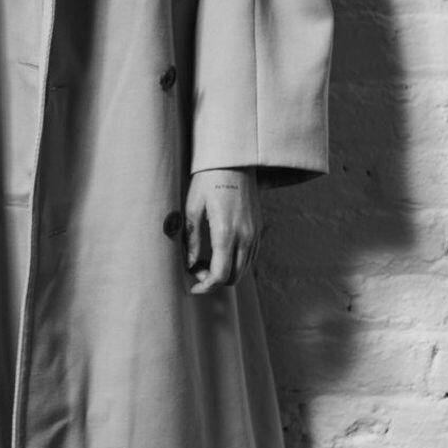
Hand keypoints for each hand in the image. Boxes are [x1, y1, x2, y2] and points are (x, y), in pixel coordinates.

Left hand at [184, 168, 261, 292]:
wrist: (233, 160)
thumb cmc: (208, 179)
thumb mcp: (192, 207)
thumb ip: (191, 240)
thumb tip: (189, 264)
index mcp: (225, 231)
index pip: (220, 273)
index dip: (205, 286)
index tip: (193, 287)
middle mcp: (245, 235)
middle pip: (234, 276)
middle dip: (214, 281)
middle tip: (197, 269)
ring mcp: (255, 232)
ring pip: (244, 269)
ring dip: (226, 272)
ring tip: (206, 261)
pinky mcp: (258, 228)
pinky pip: (251, 256)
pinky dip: (236, 263)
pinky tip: (220, 253)